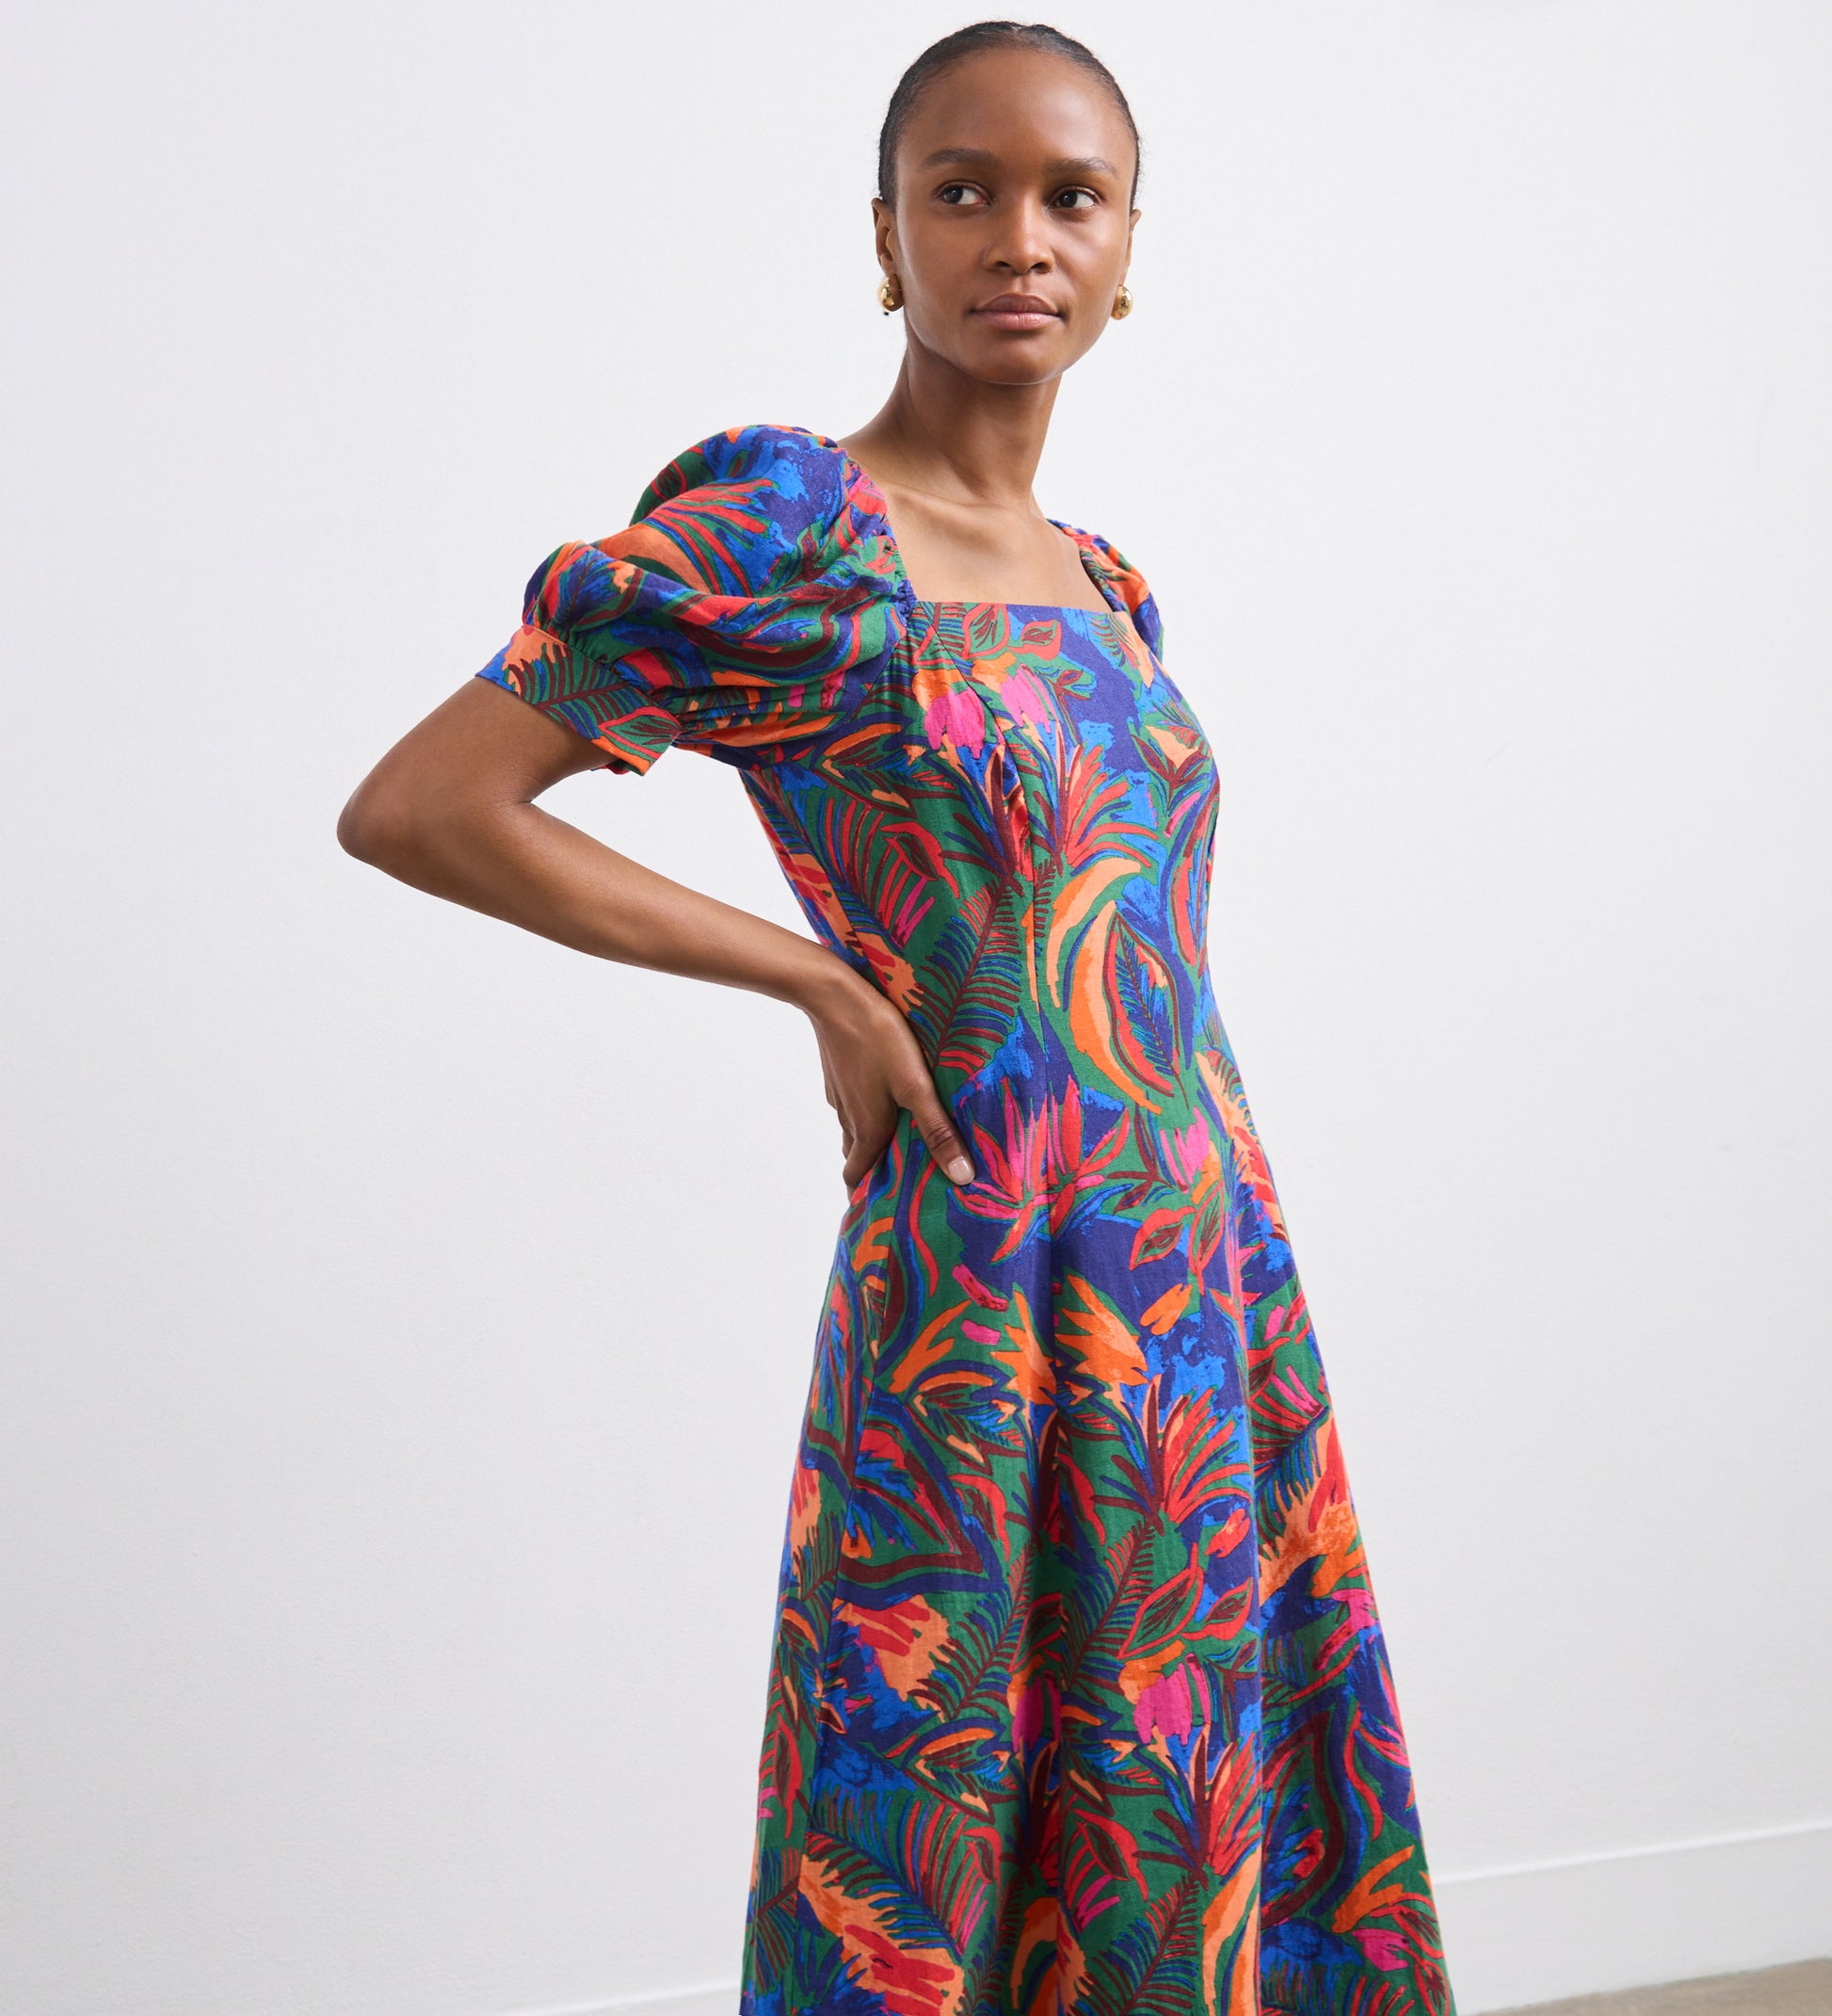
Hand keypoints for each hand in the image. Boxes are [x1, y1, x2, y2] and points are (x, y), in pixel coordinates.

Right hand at [804, 963, 975, 1191]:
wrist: (835, 996)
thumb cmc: (879, 1041)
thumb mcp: (916, 1087)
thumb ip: (938, 1131)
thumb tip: (961, 1177)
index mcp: (866, 1129)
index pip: (856, 1177)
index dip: (864, 1194)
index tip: (877, 1206)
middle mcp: (848, 1117)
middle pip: (855, 1155)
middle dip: (870, 1169)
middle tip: (895, 1175)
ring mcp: (840, 1093)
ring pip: (852, 1127)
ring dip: (868, 1138)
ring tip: (895, 1136)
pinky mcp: (837, 1072)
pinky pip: (851, 1101)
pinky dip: (864, 1108)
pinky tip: (882, 1093)